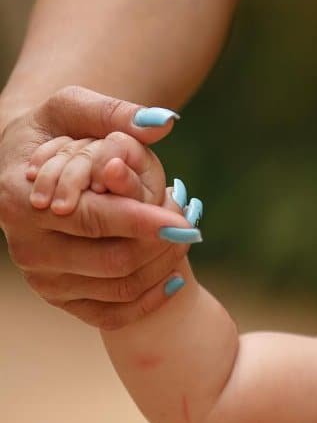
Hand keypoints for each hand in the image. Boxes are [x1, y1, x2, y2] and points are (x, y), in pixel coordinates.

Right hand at [0, 86, 197, 327]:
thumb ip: (115, 113)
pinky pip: (111, 314)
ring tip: (184, 240)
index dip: (143, 221)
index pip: (93, 219)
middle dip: (161, 245)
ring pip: (119, 288)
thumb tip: (163, 123)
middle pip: (113, 260)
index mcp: (20, 201)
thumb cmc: (55, 131)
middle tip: (190, 224)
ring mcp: (42, 278)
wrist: (30, 166)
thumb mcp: (74, 108)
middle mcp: (27, 247)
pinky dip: (148, 300)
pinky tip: (175, 277)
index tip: (184, 221)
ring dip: (162, 267)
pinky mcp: (59, 298)